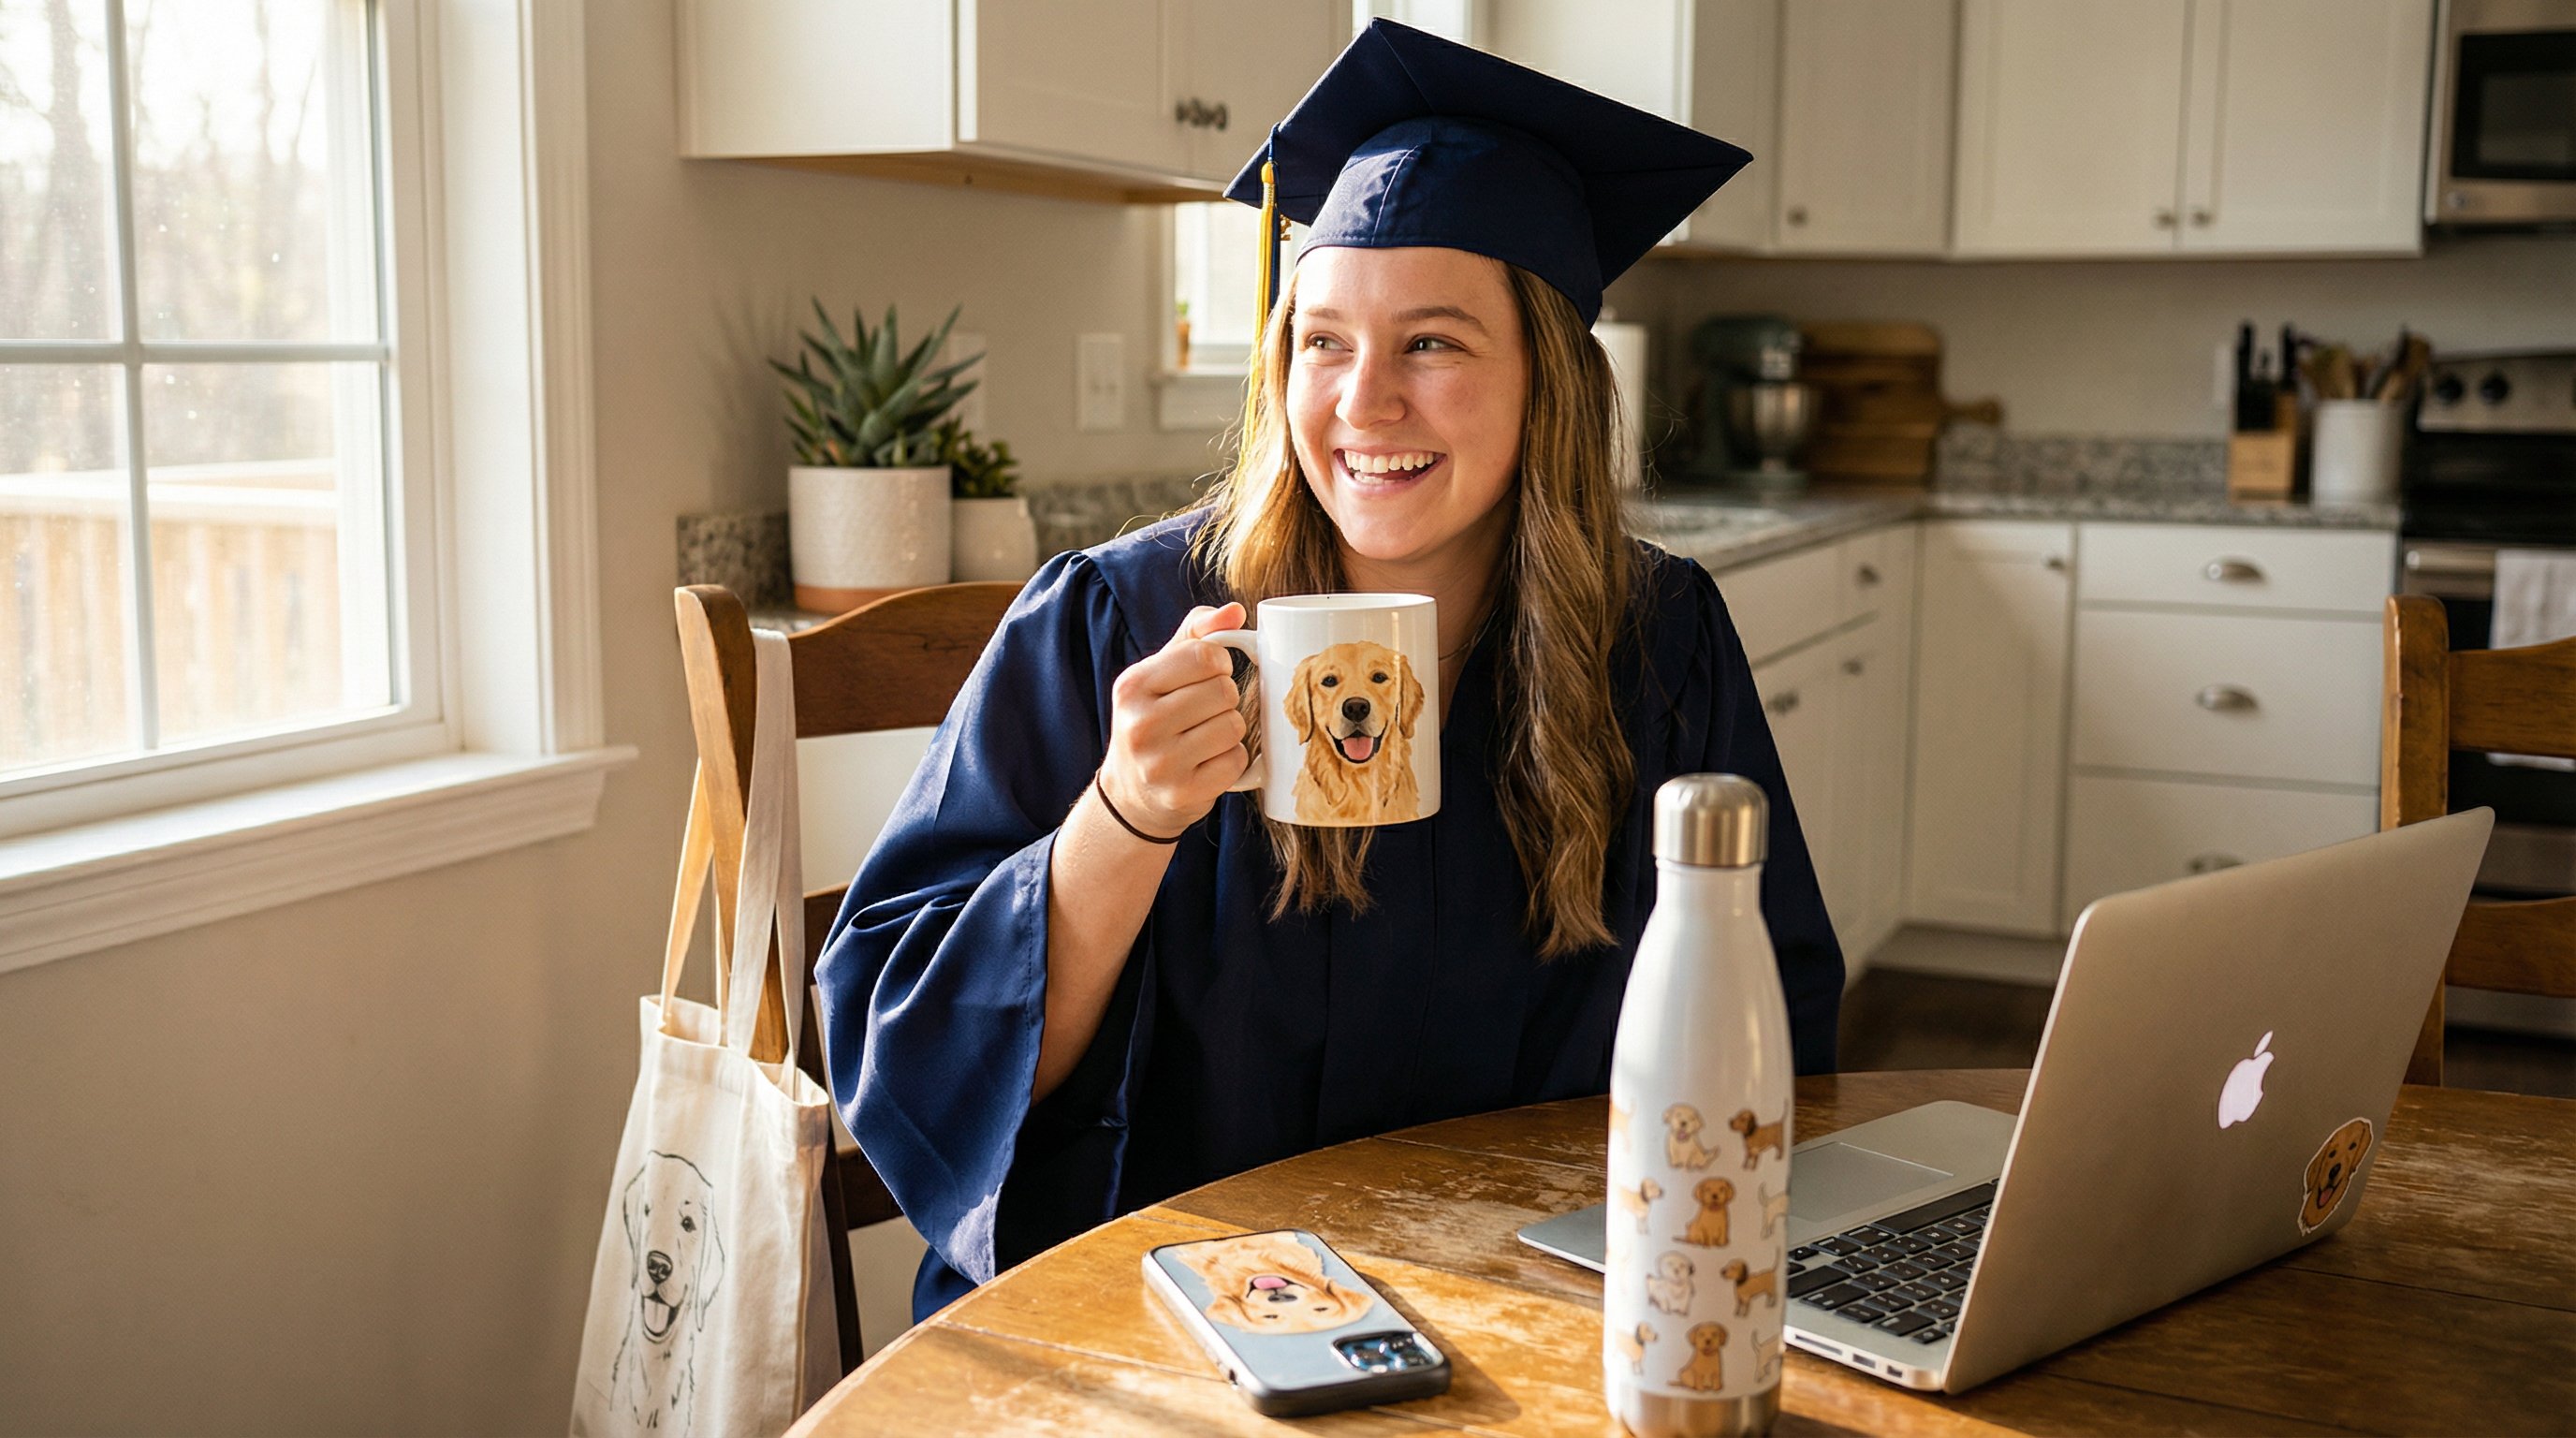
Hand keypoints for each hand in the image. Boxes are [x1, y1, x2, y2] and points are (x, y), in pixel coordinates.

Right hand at [1098, 603, 1250, 836]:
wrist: (1132, 793)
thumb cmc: (1153, 719)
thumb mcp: (1160, 672)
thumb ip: (1196, 633)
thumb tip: (1236, 612)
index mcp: (1132, 686)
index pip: (1205, 655)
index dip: (1219, 663)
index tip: (1208, 676)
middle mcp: (1140, 725)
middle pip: (1223, 691)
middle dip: (1225, 699)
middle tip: (1205, 712)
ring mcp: (1160, 764)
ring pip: (1234, 726)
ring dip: (1230, 730)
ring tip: (1205, 737)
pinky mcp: (1183, 794)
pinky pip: (1236, 761)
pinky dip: (1231, 760)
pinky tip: (1208, 762)